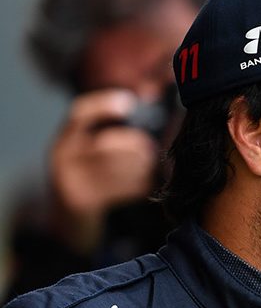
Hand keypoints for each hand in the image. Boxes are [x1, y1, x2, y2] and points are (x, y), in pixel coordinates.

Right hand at [50, 90, 159, 251]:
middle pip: (103, 144)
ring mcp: (69, 180)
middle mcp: (62, 156)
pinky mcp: (81, 201)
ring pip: (114, 168)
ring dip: (140, 166)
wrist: (68, 213)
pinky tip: (148, 182)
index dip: (104, 104)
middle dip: (134, 145)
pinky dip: (139, 185)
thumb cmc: (92, 172)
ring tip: (152, 164)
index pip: (79, 113)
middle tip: (151, 146)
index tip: (129, 102)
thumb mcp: (90, 148)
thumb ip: (113, 126)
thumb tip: (149, 95)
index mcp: (65, 137)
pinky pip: (118, 190)